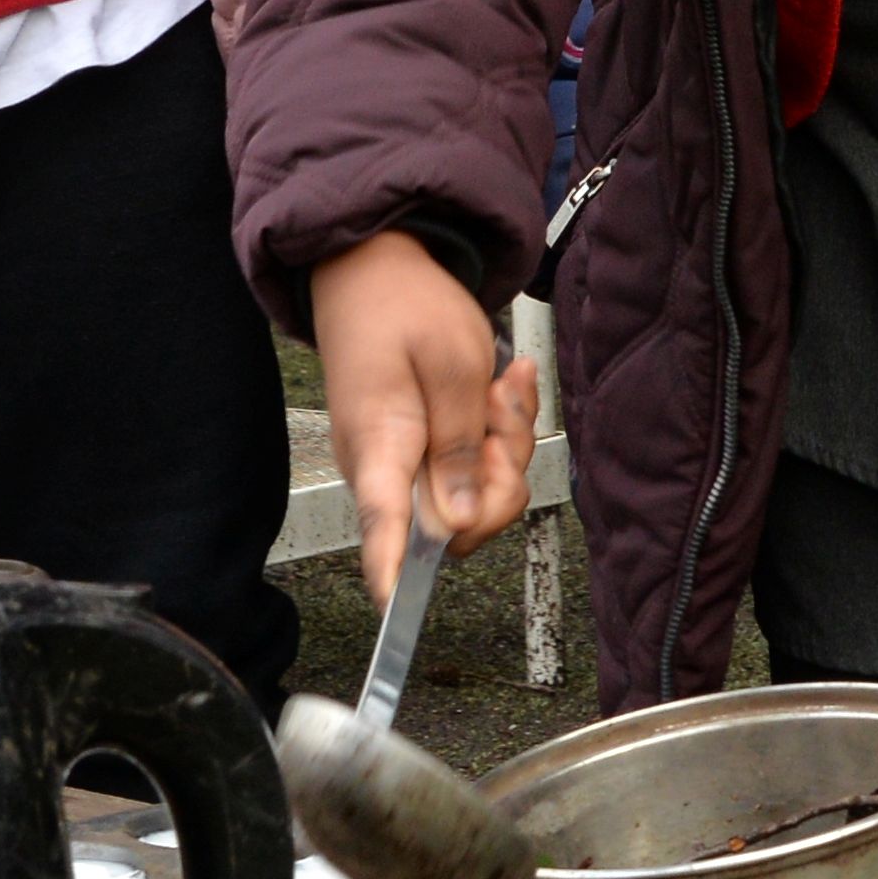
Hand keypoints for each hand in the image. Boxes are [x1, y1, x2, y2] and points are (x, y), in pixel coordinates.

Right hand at [310, 230, 540, 604]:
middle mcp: (383, 468)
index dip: (392, 572)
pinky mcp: (419, 454)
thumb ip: (460, 445)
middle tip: (499, 409)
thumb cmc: (404, 303)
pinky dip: (496, 432)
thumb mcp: (452, 361)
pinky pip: (472, 469)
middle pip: (456, 524)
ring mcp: (400, 464)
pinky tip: (493, 389)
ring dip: (504, 444)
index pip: (382, 526)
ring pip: (473, 497)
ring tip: (494, 386)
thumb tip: (457, 523)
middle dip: (501, 476)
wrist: (373, 267)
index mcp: (381, 446)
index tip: (395, 611)